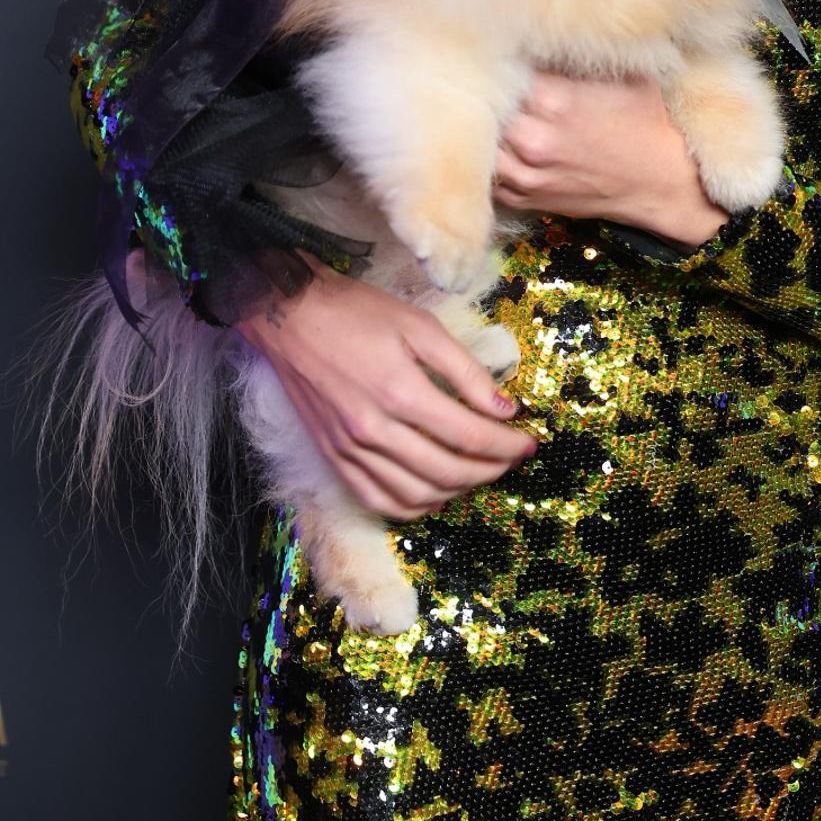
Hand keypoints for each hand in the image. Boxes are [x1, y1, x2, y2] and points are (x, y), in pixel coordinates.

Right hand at [236, 256, 536, 519]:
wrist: (290, 316)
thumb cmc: (357, 313)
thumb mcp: (421, 326)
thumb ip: (465, 371)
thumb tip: (504, 408)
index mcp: (401, 392)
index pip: (469, 436)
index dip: (506, 446)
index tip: (529, 443)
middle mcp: (374, 430)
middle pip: (447, 471)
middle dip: (490, 471)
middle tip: (510, 459)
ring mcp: (350, 449)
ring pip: (415, 495)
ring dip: (456, 491)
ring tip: (478, 473)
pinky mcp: (333, 457)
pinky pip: (377, 500)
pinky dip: (412, 507)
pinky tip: (434, 495)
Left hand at [493, 70, 728, 247]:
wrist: (658, 181)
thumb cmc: (644, 121)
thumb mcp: (626, 74)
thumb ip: (584, 52)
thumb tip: (549, 25)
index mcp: (554, 100)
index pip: (502, 69)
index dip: (501, 57)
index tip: (501, 48)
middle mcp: (533, 138)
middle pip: (484, 105)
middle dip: (487, 90)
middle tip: (487, 76)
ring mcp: (527, 173)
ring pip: (479, 142)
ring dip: (484, 126)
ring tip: (490, 110)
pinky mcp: (526, 196)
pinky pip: (488, 176)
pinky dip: (490, 158)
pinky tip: (500, 142)